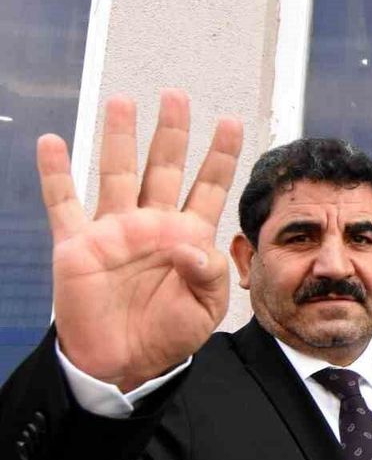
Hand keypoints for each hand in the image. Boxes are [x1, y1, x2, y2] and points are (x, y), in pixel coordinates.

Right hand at [39, 90, 242, 390]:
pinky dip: (55, 174)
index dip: (220, 154)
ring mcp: (114, 231)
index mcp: (188, 235)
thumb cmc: (168, 334)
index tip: (231, 121)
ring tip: (122, 102)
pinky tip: (51, 143)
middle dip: (171, 131)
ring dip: (119, 138)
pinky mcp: (78, 246)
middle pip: (163, 167)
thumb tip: (189, 244)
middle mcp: (152, 224)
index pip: (208, 185)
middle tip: (176, 96)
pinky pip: (64, 204)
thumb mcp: (205, 307)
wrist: (123, 364)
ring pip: (117, 173)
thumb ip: (207, 272)